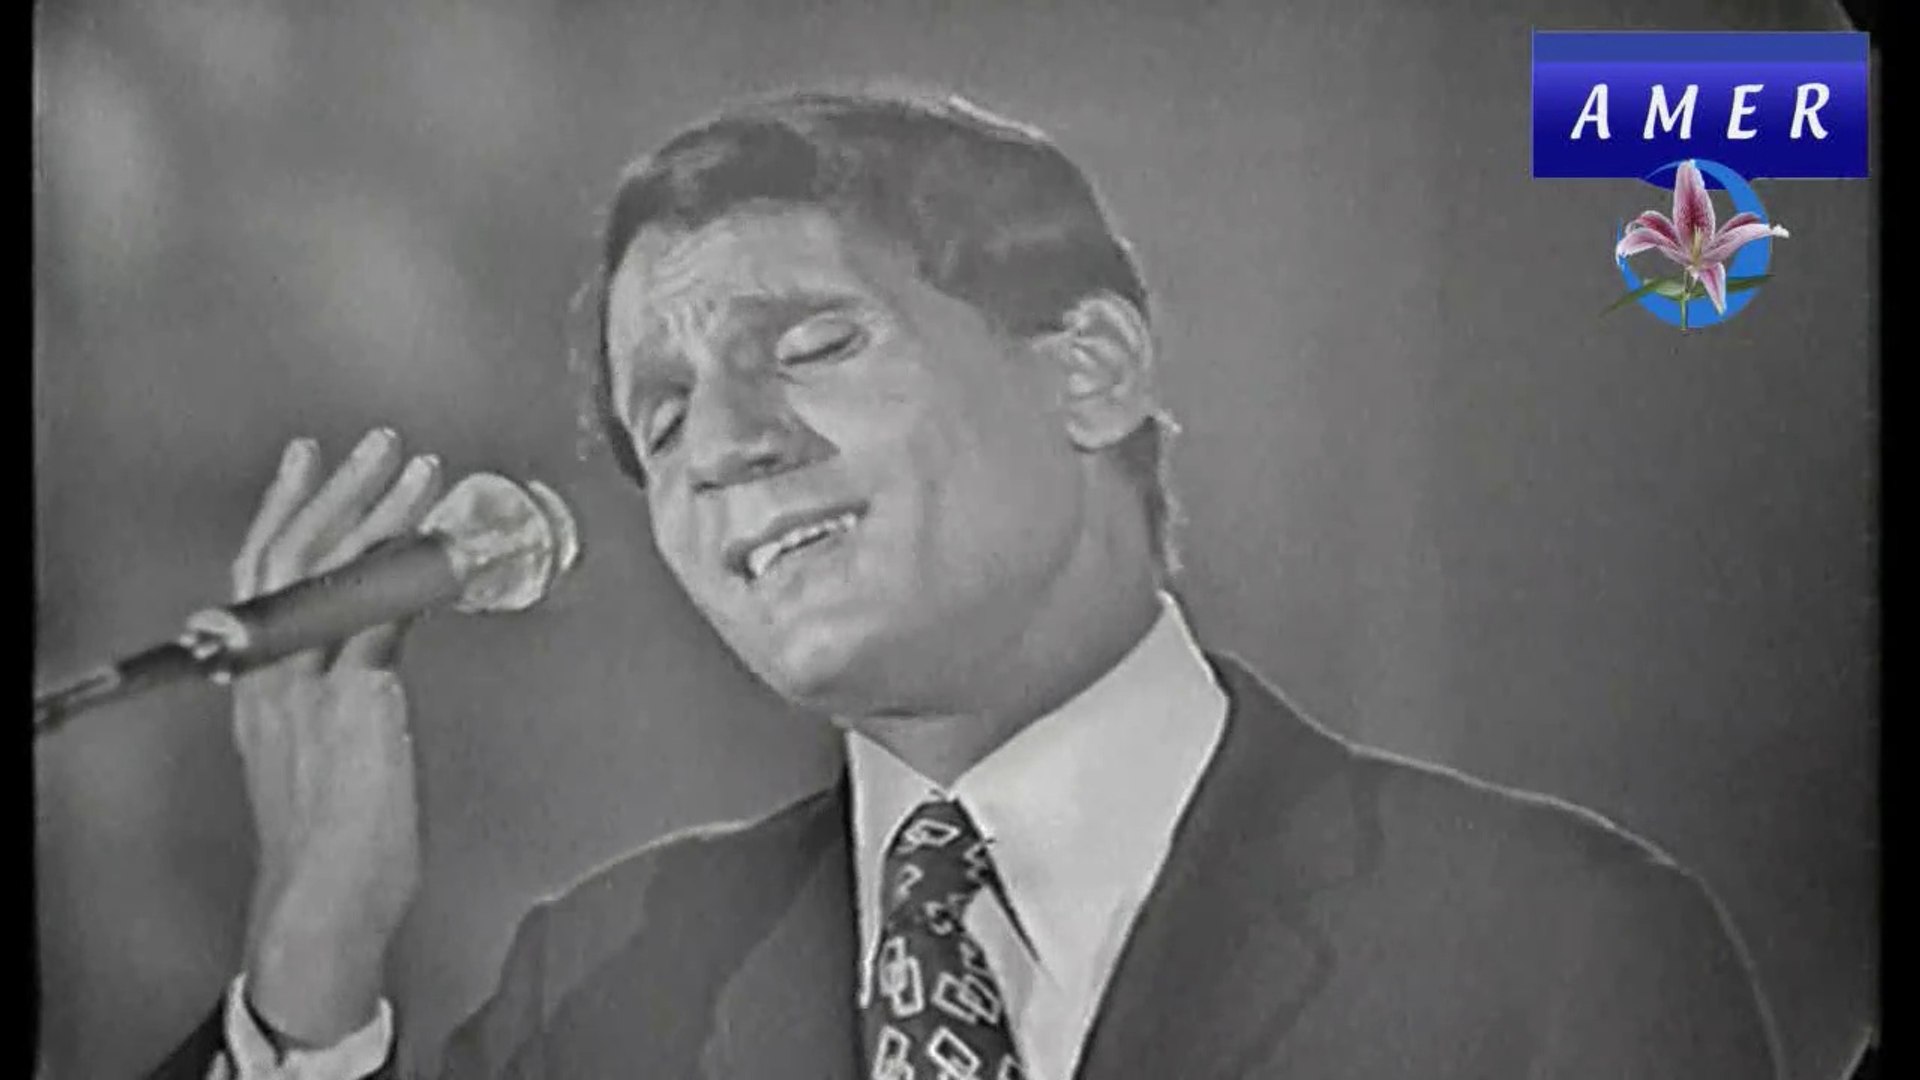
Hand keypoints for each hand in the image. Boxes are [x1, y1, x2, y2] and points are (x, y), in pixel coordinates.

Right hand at [230, 428, 443, 1045]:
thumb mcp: (329, 752)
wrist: (328, 895)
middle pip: (293, 556)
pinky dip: (414, 570)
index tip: (307, 461)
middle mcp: (274, 676)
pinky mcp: (354, 701)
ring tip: (418, 467)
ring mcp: (310, 686)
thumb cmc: (339, 840)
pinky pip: (383, 615)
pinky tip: (445, 542)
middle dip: (337, 489)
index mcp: (259, 686)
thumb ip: (345, 695)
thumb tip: (378, 657)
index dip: (285, 511)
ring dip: (382, 511)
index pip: (262, 576)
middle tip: (377, 441)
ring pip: (336, 573)